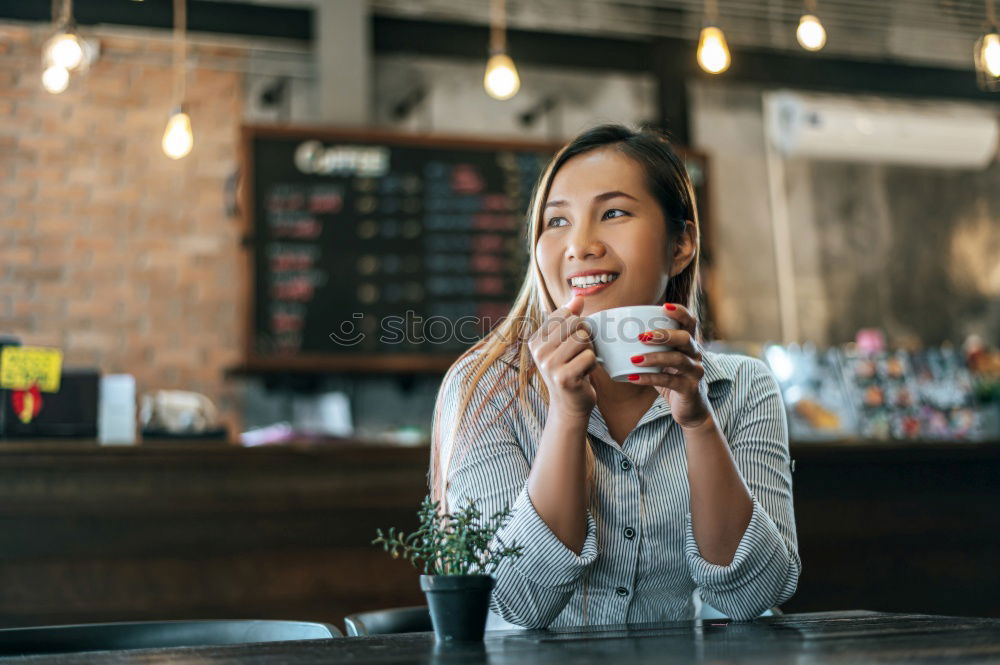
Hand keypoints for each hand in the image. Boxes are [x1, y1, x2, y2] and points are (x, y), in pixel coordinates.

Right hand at [528, 295, 597, 419]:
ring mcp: (549, 365)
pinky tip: (583, 375)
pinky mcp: (564, 377)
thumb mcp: (567, 342)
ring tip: (581, 364)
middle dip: (585, 338)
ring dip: (590, 351)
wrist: (570, 405)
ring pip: (583, 339)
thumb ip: (570, 318)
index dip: (576, 326)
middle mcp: (538, 351)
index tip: (571, 345)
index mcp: (535, 340)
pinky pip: (590, 356)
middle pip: (575, 324)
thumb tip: (578, 296)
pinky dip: (592, 365)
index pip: (564, 314)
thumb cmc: (571, 370)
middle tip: (579, 356)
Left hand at [628, 303, 710, 428]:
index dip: (680, 312)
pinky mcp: (689, 389)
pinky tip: (633, 378)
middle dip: (664, 335)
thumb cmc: (672, 380)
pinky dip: (650, 378)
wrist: (690, 410)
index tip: (663, 306)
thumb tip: (614, 338)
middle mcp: (696, 355)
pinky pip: (670, 381)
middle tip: (642, 336)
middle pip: (685, 338)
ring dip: (654, 357)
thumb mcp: (664, 362)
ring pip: (678, 360)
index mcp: (689, 344)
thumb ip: (650, 349)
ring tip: (634, 359)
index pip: (690, 322)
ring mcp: (695, 372)